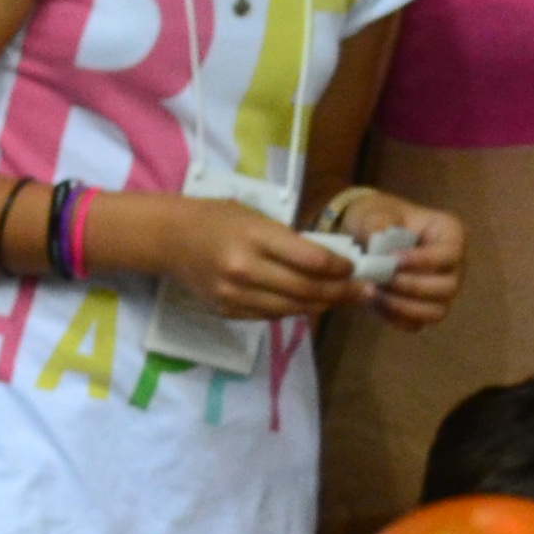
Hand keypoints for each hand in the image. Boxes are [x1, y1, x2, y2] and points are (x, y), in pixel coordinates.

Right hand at [139, 195, 357, 322]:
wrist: (169, 239)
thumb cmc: (217, 219)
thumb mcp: (256, 217)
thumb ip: (289, 241)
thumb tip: (330, 262)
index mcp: (255, 237)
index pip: (311, 260)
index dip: (340, 268)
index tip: (355, 267)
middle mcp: (245, 269)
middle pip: (306, 289)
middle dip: (341, 291)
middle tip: (364, 291)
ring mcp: (234, 294)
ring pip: (292, 307)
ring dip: (322, 305)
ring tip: (342, 300)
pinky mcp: (226, 310)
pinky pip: (270, 315)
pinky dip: (294, 310)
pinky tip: (308, 304)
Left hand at [328, 189, 465, 330]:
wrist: (366, 233)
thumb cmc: (379, 216)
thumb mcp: (375, 212)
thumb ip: (377, 223)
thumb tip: (378, 240)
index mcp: (450, 234)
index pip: (450, 254)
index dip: (423, 261)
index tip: (392, 260)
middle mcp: (454, 265)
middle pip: (448, 288)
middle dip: (411, 287)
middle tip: (379, 280)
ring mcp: (441, 289)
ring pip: (436, 311)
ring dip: (403, 307)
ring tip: (372, 293)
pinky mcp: (424, 307)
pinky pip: (417, 323)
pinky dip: (395, 318)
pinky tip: (374, 303)